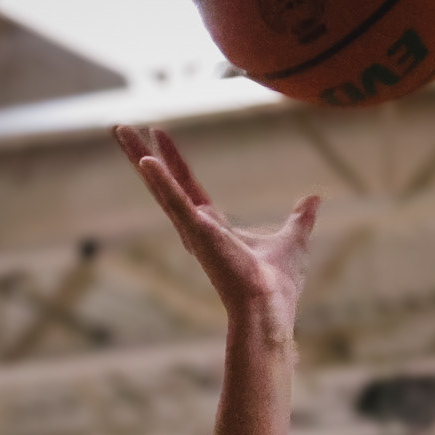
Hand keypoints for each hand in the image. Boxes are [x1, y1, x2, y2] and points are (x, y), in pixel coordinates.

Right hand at [114, 126, 318, 331]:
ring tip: (119, 129)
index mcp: (214, 230)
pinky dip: (161, 181)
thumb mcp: (293, 239)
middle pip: (165, 184)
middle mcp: (197, 229)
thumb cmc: (279, 285)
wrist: (271, 306)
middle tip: (121, 128)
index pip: (189, 188)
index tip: (160, 135)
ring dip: (139, 157)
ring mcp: (195, 231)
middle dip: (142, 154)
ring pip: (161, 187)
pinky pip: (176, 201)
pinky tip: (146, 159)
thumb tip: (315, 199)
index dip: (175, 162)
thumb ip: (300, 218)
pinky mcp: (199, 233)